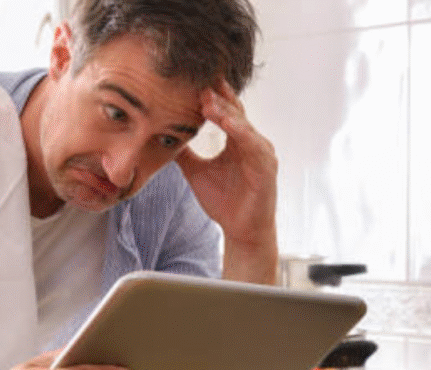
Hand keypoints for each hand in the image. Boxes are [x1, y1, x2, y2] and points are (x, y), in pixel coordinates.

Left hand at [176, 79, 277, 256]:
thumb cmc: (225, 202)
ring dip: (226, 111)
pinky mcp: (266, 167)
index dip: (210, 94)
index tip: (191, 78)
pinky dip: (241, 132)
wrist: (242, 231)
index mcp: (236, 140)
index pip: (224, 110)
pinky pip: (253, 145)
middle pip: (234, 111)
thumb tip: (163, 137)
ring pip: (242, 124)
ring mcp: (261, 153)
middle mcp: (251, 141)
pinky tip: (227, 123)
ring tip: (208, 98)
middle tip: (198, 77)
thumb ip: (184, 153)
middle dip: (216, 95)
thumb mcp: (196, 172)